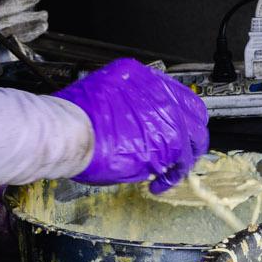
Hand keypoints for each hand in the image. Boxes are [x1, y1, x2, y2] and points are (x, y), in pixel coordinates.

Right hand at [56, 59, 209, 190]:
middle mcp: (158, 92)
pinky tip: (159, 184)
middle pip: (193, 113)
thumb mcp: (102, 94)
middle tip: (181, 151)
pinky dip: (171, 176)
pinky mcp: (167, 143)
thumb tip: (135, 126)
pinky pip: (180, 162)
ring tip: (168, 172)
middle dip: (189, 135)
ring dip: (182, 158)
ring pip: (194, 137)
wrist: (68, 130)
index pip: (174, 93)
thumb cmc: (73, 116)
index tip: (173, 127)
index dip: (177, 115)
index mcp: (140, 76)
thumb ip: (126, 106)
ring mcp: (166, 116)